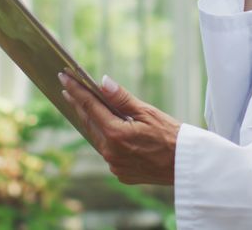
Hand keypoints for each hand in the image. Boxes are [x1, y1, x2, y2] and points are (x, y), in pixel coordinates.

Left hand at [60, 72, 179, 185]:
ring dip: (93, 123)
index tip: (64, 78)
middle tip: (69, 89)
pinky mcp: (121, 174)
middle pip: (90, 124)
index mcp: (116, 134)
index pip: (90, 106)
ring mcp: (115, 166)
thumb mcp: (147, 112)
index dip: (75, 91)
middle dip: (79, 105)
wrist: (187, 165)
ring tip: (87, 106)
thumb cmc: (171, 135)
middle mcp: (111, 153)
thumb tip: (102, 82)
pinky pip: (108, 153)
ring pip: (97, 139)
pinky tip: (110, 130)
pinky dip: (107, 139)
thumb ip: (121, 98)